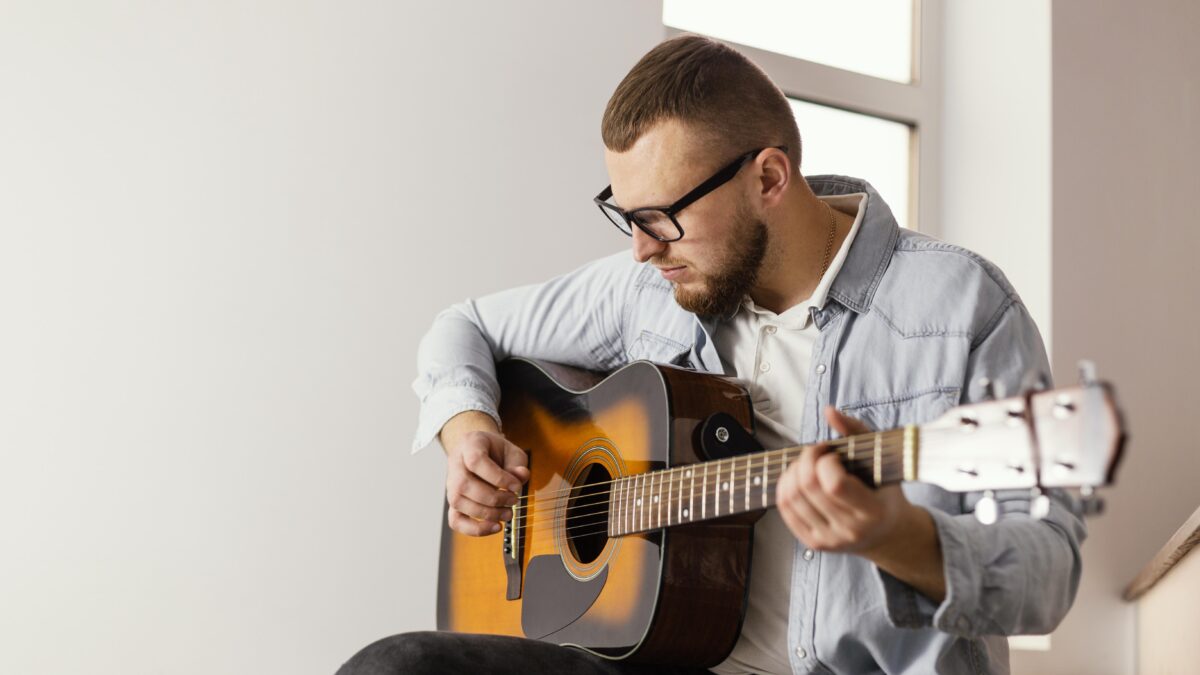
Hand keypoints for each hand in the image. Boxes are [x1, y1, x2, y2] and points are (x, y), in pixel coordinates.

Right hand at [443, 425, 529, 536]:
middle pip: (465, 484)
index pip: (476, 461)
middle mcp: (455, 465)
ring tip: (508, 514)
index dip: (498, 477)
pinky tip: (495, 527)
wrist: (479, 453)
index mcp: (469, 445)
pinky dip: (474, 529)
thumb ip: (518, 464)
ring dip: (486, 513)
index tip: (516, 486)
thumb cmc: (496, 452)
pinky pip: (455, 520)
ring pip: (459, 503)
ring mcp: (451, 485)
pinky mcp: (454, 503)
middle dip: (494, 498)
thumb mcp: (511, 452)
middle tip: (514, 500)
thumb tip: (521, 476)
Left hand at [775, 406, 911, 555]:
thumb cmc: (884, 492)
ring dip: (793, 471)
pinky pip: (785, 509)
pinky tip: (799, 478)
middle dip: (806, 459)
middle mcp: (850, 530)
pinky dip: (785, 486)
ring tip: (808, 465)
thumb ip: (856, 431)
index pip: (834, 484)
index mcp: (873, 512)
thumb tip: (830, 411)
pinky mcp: (813, 543)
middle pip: (808, 487)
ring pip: (791, 497)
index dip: (825, 461)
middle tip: (816, 452)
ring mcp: (829, 540)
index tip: (833, 453)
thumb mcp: (881, 459)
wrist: (886, 534)